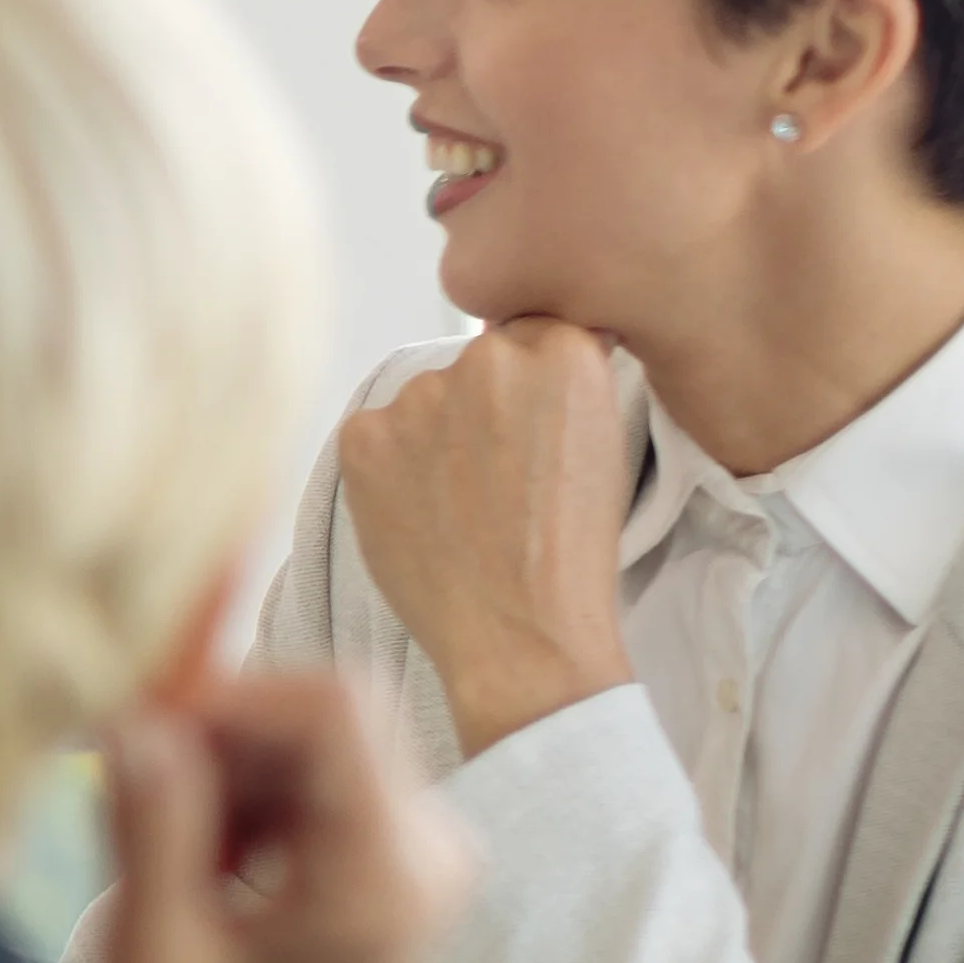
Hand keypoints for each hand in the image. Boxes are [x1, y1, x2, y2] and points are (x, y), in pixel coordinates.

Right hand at [94, 666, 471, 962]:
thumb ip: (148, 832)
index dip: (228, 695)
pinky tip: (206, 861)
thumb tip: (136, 722)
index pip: (332, 708)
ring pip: (314, 734)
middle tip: (132, 785)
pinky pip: (319, 769)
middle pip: (324, 714)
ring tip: (170, 848)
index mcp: (378, 881)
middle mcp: (426, 854)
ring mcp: (422, 852)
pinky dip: (249, 792)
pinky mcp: (401, 852)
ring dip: (226, 767)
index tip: (143, 727)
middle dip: (216, 735)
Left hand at [333, 318, 637, 756]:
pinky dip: (387, 468)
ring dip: (433, 437)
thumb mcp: (600, 441)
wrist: (518, 631)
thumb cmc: (567, 550)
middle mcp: (489, 358)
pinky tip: (421, 514)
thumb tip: (532, 342)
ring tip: (460, 506)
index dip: (530, 385)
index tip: (531, 425)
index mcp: (563, 352)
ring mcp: (420, 395)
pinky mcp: (363, 435)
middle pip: (477, 362)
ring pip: (424, 401)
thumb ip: (562, 380)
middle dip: (481, 407)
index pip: (533, 331)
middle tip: (495, 477)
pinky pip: (373, 435)